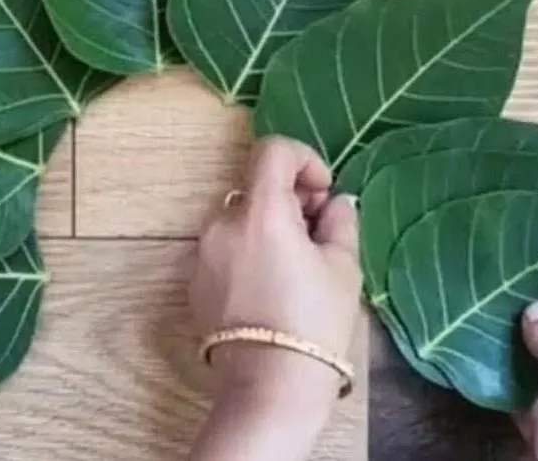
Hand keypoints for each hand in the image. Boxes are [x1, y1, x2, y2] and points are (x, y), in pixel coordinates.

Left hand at [188, 136, 361, 460]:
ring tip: (296, 266)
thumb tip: (336, 202)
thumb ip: (340, 222)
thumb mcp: (343, 268)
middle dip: (290, 200)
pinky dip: (248, 252)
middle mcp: (222, 224)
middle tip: (319, 233)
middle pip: (256, 188)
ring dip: (268, 227)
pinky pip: (224, 249)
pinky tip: (270, 288)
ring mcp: (202, 254)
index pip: (272, 151)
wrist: (270, 387)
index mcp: (261, 212)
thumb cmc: (315, 324)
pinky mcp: (194, 282)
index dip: (303, 159)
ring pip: (240, 220)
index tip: (322, 192)